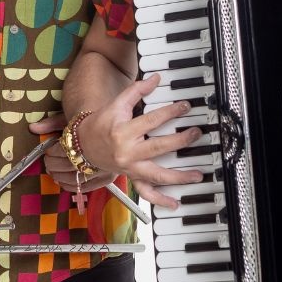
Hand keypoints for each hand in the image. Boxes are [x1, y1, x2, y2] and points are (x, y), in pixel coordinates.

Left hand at [28, 115, 116, 193]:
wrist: (114, 126)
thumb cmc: (91, 121)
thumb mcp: (71, 118)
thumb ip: (52, 123)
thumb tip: (32, 128)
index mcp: (90, 136)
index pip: (65, 148)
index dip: (53, 152)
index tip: (48, 151)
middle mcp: (99, 153)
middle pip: (70, 164)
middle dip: (54, 165)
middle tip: (48, 162)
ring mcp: (105, 167)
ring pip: (76, 177)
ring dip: (60, 176)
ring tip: (52, 171)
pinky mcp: (108, 177)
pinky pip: (86, 187)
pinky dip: (71, 186)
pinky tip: (62, 182)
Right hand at [76, 74, 203, 206]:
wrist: (83, 146)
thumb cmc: (101, 123)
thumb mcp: (116, 104)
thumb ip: (136, 91)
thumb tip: (156, 78)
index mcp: (122, 131)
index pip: (151, 121)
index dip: (170, 112)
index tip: (185, 106)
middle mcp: (127, 152)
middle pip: (158, 147)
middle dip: (180, 140)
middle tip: (197, 133)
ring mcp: (130, 168)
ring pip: (156, 175)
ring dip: (179, 176)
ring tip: (197, 175)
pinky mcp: (131, 178)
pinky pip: (146, 192)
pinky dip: (161, 200)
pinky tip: (176, 203)